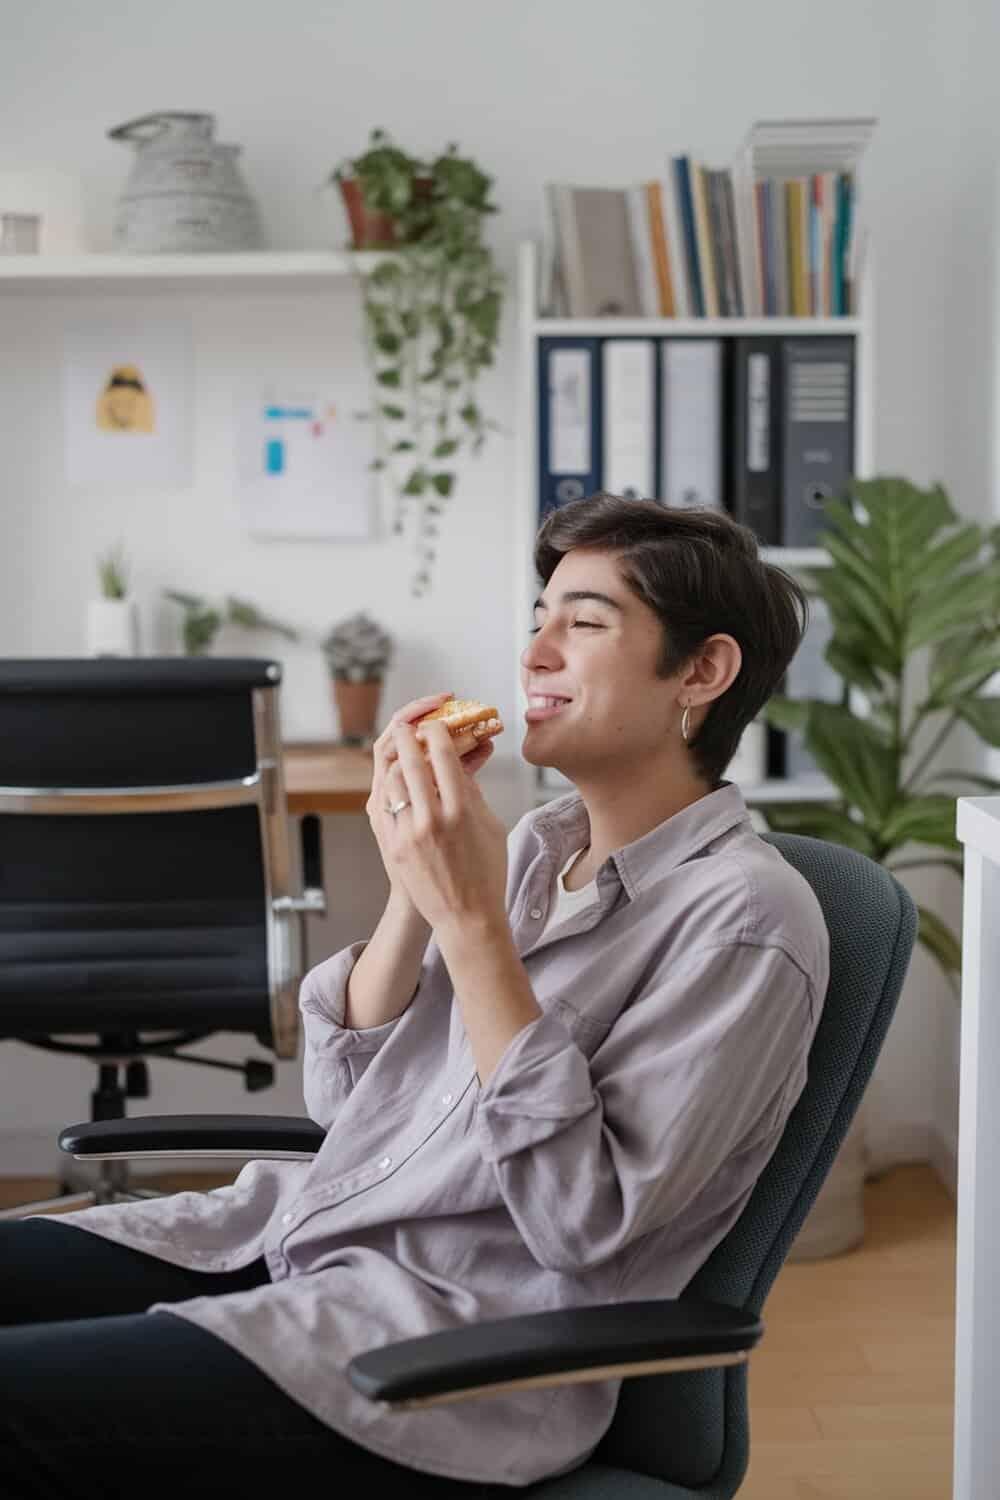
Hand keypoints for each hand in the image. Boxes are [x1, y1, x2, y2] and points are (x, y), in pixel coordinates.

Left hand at [366, 692, 495, 895]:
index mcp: (461, 811)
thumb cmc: (486, 873)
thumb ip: (471, 790)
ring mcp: (407, 834)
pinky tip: (397, 781)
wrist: (467, 919)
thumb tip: (456, 760)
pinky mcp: (392, 847)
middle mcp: (431, 819)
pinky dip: (389, 786)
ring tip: (404, 753)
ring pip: (391, 780)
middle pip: (410, 760)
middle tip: (410, 724)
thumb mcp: (490, 825)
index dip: (438, 731)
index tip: (438, 724)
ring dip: (396, 760)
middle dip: (409, 734)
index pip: (442, 754)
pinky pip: (384, 804)